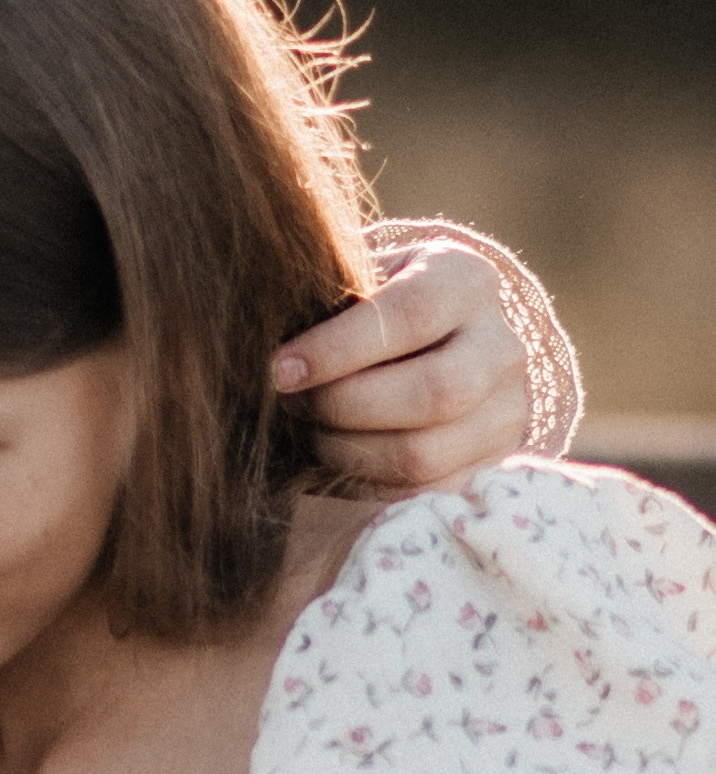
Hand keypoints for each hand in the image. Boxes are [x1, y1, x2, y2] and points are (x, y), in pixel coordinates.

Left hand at [275, 243, 531, 492]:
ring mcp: (506, 412)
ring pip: (425, 453)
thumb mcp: (359, 286)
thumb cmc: (373, 314)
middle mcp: (502, 346)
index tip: (279, 370)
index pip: (410, 315)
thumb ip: (329, 303)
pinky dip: (368, 484)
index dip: (337, 349)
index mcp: (467, 281)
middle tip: (294, 405)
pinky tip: (339, 460)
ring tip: (312, 434)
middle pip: (433, 392)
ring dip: (349, 453)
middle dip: (344, 407)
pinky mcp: (491, 466)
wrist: (437, 349)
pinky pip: (423, 493)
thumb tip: (266, 340)